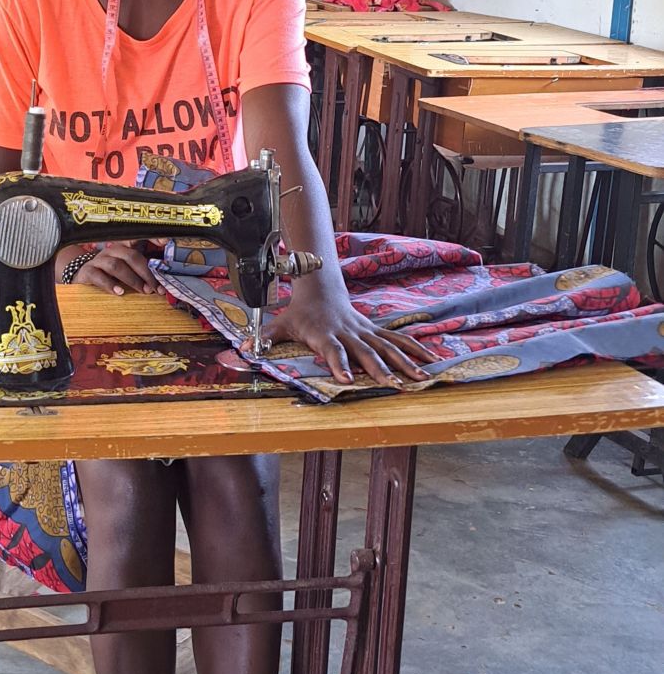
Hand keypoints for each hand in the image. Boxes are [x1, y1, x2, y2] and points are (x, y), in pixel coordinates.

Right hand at [70, 243, 164, 296]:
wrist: (83, 274)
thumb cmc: (109, 272)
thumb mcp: (125, 268)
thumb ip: (140, 272)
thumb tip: (161, 283)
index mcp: (124, 247)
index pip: (139, 238)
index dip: (151, 237)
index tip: (164, 241)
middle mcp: (112, 250)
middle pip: (131, 256)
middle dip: (145, 272)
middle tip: (155, 287)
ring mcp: (99, 260)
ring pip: (116, 265)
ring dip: (132, 279)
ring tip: (142, 291)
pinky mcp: (88, 271)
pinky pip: (98, 276)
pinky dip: (110, 285)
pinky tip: (119, 292)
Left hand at [260, 282, 438, 386]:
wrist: (320, 288)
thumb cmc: (299, 313)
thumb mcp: (279, 324)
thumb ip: (263, 337)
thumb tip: (242, 348)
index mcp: (325, 334)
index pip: (332, 350)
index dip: (338, 364)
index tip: (346, 380)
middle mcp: (348, 333)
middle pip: (366, 351)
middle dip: (380, 369)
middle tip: (393, 386)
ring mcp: (364, 331)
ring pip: (387, 346)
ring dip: (405, 362)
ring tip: (421, 378)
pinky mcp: (374, 330)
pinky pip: (397, 340)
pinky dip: (415, 349)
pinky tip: (431, 361)